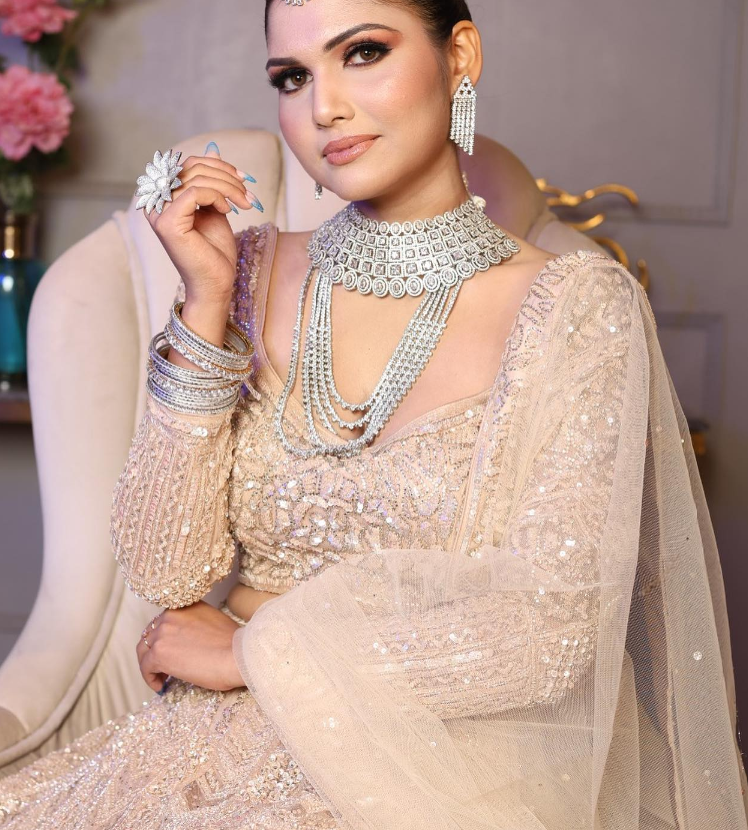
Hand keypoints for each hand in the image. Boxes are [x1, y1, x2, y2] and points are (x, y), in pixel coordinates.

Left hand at [136, 600, 245, 692]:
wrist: (238, 655)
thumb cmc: (235, 644)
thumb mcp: (214, 622)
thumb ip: (195, 625)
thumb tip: (187, 642)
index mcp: (186, 604)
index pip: (164, 620)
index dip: (165, 637)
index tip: (171, 650)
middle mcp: (171, 613)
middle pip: (150, 634)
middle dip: (154, 650)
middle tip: (164, 666)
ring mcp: (163, 632)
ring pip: (144, 650)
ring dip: (150, 664)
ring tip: (162, 677)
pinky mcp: (159, 653)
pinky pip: (145, 667)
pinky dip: (150, 678)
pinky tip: (161, 685)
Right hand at [143, 142, 262, 304]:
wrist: (216, 284)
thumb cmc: (215, 251)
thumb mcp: (216, 207)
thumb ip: (211, 181)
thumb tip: (213, 149)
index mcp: (163, 197)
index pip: (187, 165)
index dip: (218, 165)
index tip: (243, 179)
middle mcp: (155, 203)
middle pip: (192, 168)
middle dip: (227, 177)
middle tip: (249, 193)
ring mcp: (158, 213)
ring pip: (196, 178)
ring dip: (228, 187)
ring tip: (245, 202)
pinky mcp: (167, 223)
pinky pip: (194, 192)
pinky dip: (217, 197)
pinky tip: (227, 211)